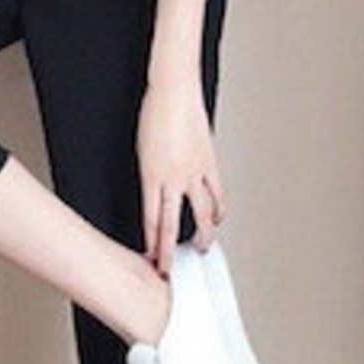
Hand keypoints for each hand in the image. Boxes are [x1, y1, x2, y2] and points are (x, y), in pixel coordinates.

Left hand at [136, 75, 228, 278]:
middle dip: (171, 252)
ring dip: (204, 234)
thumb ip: (151, 178)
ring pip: (203, 214)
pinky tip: (219, 218)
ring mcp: (194, 172)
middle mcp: (172, 178)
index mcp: (150, 177)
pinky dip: (220, 208)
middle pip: (173, 226)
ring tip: (203, 248)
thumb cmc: (153, 116)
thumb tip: (157, 196)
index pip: (151, 221)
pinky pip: (217, 192)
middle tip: (171, 270)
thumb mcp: (142, 152)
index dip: (153, 245)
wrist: (173, 92)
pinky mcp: (210, 162)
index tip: (152, 260)